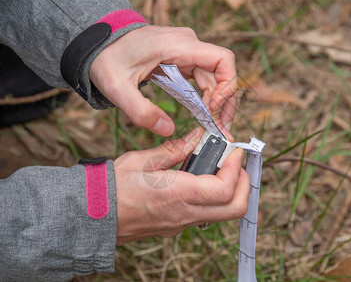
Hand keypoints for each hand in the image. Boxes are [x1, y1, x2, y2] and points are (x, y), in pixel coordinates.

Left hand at [90, 25, 236, 139]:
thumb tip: (168, 130)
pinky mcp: (181, 60)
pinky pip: (202, 78)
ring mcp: (185, 51)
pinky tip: (203, 115)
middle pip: (222, 72)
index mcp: (177, 45)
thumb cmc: (107, 58)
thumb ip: (141, 111)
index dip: (227, 85)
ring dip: (217, 102)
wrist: (99, 43)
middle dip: (225, 102)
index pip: (222, 58)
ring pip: (214, 77)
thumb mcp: (118, 87)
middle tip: (221, 128)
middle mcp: (187, 45)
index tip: (214, 109)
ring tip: (214, 126)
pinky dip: (206, 97)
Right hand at [113, 128, 248, 244]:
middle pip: (236, 208)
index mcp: (177, 194)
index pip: (224, 189)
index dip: (235, 167)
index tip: (232, 149)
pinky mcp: (178, 225)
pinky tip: (201, 177)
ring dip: (232, 189)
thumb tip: (198, 137)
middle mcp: (185, 214)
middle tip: (234, 161)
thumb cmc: (113, 186)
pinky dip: (216, 196)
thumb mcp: (143, 159)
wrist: (94, 216)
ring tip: (219, 166)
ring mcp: (183, 223)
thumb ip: (175, 149)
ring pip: (225, 213)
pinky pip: (208, 214)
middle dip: (244, 182)